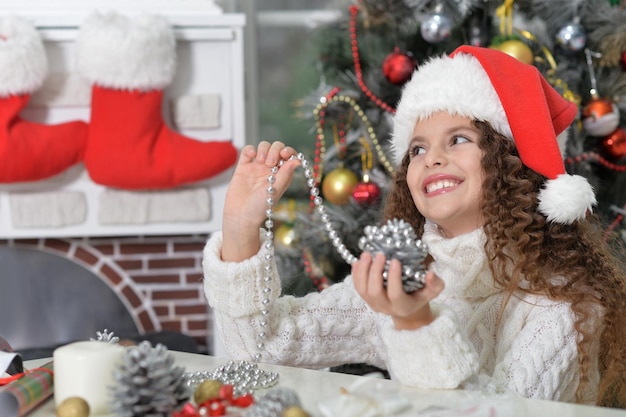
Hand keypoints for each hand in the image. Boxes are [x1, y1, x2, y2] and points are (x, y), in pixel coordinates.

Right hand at [222, 141, 299, 261]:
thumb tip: (298, 160)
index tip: (285, 154)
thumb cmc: (260, 208)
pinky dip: (251, 149)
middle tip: (270, 163)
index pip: (289, 156)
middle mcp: (270, 169)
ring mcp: (257, 167)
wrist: (240, 215)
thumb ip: (286, 174)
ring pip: (263, 146)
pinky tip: (252, 156)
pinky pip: (248, 150)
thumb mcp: (275, 190)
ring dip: (264, 149)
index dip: (289, 151)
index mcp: (282, 175)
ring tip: (260, 161)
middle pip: (277, 148)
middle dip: (275, 150)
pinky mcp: (243, 167)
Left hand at [352, 252, 443, 329]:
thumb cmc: (419, 296)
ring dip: (362, 271)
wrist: (407, 309)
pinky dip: (355, 274)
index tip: (395, 260)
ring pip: (362, 289)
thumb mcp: (432, 291)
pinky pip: (357, 287)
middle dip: (375, 272)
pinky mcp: (366, 298)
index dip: (393, 278)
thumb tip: (430, 274)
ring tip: (367, 255)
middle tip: (379, 255)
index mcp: (402, 306)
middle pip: (374, 292)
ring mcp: (373, 304)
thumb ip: (434, 284)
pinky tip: (358, 261)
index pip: (395, 294)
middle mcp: (385, 307)